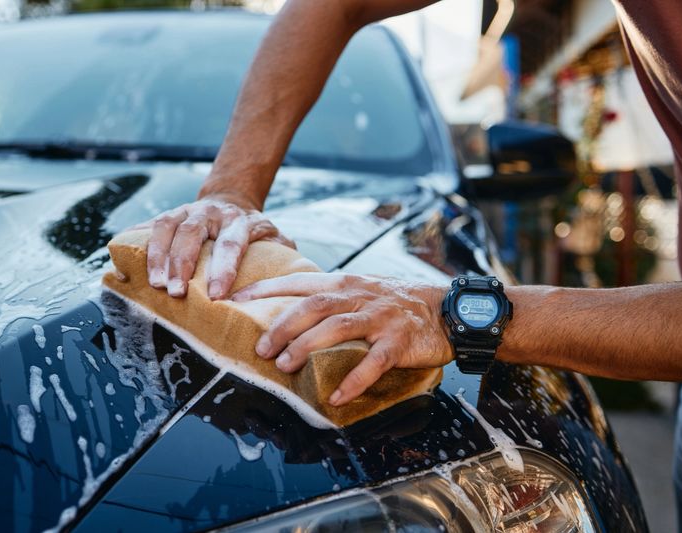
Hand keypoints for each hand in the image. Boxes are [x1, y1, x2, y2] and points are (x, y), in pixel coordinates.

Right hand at [130, 195, 293, 298]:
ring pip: (167, 227)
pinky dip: (134, 238)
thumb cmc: (253, 231)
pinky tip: (121, 254)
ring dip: (157, 256)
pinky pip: (148, 224)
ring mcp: (186, 211)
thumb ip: (283, 254)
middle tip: (176, 293)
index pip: (231, 244)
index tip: (217, 295)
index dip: (223, 269)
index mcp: (240, 221)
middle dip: (182, 264)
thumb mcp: (274, 238)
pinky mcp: (169, 215)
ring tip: (153, 284)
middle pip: (192, 234)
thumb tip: (291, 281)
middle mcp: (211, 213)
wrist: (230, 200)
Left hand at [231, 273, 451, 405]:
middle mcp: (358, 296)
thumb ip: (330, 299)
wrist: (447, 309)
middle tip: (261, 348)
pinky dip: (354, 380)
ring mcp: (379, 317)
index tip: (234, 298)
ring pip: (337, 328)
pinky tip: (336, 397)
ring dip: (307, 347)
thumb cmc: (396, 303)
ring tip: (285, 366)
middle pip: (313, 306)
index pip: (298, 282)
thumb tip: (289, 315)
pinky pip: (374, 362)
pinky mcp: (399, 340)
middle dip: (282, 326)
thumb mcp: (361, 291)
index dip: (265, 289)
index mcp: (344, 284)